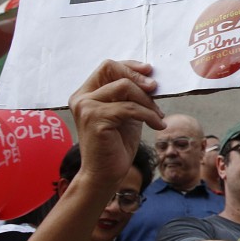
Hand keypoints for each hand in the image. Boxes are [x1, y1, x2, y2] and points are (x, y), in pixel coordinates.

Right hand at [68, 60, 163, 185]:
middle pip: (113, 70)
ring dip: (147, 100)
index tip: (149, 71)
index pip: (107, 67)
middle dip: (138, 77)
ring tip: (158, 115)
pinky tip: (158, 125)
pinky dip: (149, 115)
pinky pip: (131, 108)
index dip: (130, 66)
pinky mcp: (96, 119)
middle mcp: (81, 98)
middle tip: (156, 89)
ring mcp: (86, 107)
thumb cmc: (116, 144)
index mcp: (85, 94)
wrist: (105, 174)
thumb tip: (151, 77)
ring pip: (124, 87)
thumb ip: (132, 95)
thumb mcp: (126, 113)